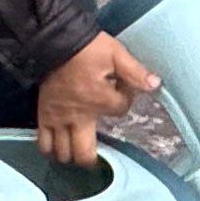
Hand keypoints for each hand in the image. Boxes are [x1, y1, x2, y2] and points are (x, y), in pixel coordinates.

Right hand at [34, 32, 161, 166]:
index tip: (121, 89)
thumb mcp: (116, 54)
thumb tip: (156, 85)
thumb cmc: (87, 48)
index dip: (125, 101)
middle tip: (98, 154)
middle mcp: (77, 115)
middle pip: (84, 154)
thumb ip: (136, 72)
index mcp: (99, 99)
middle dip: (93, 159)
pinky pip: (43, 142)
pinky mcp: (44, 115)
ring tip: (79, 150)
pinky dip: (50, 149)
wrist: (54, 41)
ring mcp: (58, 118)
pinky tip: (59, 146)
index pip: (121, 111)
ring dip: (72, 155)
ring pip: (63, 153)